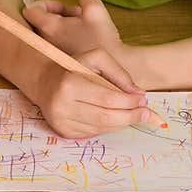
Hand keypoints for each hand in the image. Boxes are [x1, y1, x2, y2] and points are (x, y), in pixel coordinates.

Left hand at [22, 0, 121, 55]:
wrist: (113, 69)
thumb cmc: (102, 39)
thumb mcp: (95, 10)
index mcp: (49, 27)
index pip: (31, 10)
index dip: (46, 3)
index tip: (63, 7)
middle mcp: (44, 41)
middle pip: (41, 21)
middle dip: (59, 14)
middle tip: (78, 15)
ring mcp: (51, 54)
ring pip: (50, 34)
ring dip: (64, 26)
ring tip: (84, 27)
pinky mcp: (60, 63)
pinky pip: (56, 46)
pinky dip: (66, 39)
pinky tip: (84, 41)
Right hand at [31, 48, 150, 138]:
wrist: (44, 81)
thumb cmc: (74, 68)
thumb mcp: (95, 58)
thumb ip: (118, 72)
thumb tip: (138, 93)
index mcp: (69, 84)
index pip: (107, 99)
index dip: (129, 102)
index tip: (143, 100)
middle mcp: (62, 105)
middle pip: (105, 117)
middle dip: (130, 116)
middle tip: (146, 113)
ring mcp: (61, 121)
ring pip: (101, 128)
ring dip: (121, 123)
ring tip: (132, 114)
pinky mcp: (62, 131)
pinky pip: (92, 133)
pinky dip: (107, 127)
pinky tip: (113, 118)